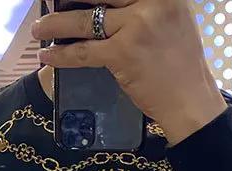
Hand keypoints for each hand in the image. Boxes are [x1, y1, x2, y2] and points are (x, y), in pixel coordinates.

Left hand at [32, 0, 226, 144]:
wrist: (191, 99)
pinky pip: (84, 51)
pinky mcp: (123, 53)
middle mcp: (150, 2)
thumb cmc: (181, 63)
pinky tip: (48, 55)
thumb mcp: (172, 18)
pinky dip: (62, 54)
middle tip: (49, 0)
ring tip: (39, 28)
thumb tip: (105, 4)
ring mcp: (136, 26)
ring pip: (84, 20)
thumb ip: (144, 5)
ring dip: (56, 24)